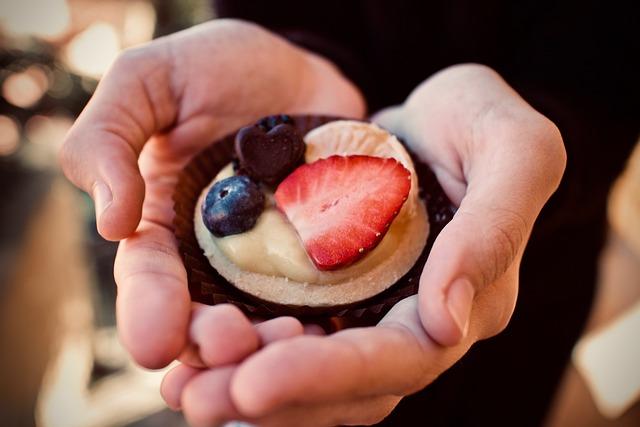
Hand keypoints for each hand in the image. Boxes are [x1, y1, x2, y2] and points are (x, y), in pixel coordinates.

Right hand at [59, 19, 364, 367]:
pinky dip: (330, 319)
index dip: (148, 311)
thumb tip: (111, 224)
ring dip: (272, 345)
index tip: (155, 341)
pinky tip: (333, 331)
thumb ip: (108, 140)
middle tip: (232, 344)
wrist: (298, 66)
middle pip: (208, 317)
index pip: (148, 278)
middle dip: (214, 343)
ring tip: (290, 343)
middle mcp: (217, 256)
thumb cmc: (214, 68)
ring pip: (269, 320)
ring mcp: (276, 259)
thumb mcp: (146, 81)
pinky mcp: (326, 253)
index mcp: (164, 224)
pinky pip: (330, 295)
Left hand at [160, 64, 565, 425]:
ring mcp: (372, 308)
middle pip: (347, 389)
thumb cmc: (485, 122)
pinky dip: (247, 349)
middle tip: (198, 399)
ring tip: (186, 387)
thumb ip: (493, 229)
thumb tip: (445, 322)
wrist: (442, 113)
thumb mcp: (515, 151)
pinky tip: (197, 352)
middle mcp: (416, 321)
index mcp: (465, 300)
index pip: (399, 360)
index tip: (254, 383)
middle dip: (274, 398)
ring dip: (248, 384)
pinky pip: (290, 333)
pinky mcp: (335, 288)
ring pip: (314, 375)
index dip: (329, 377)